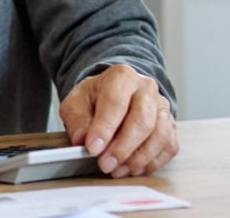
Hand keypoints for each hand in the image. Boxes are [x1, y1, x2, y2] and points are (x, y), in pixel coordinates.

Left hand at [60, 63, 177, 176]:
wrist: (113, 94)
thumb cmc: (94, 98)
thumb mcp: (76, 103)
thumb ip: (77, 120)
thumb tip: (82, 140)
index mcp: (121, 76)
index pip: (115, 102)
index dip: (104, 128)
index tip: (92, 148)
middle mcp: (146, 89)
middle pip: (142, 121)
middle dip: (123, 148)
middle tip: (106, 165)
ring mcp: (162, 107)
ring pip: (160, 136)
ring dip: (138, 158)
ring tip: (118, 170)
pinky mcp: (171, 126)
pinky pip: (168, 147)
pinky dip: (152, 162)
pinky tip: (133, 169)